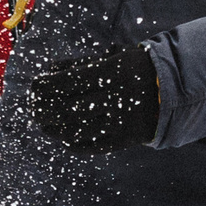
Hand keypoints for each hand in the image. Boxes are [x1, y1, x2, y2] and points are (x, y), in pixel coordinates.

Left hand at [27, 44, 160, 152]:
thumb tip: (49, 71)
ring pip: (78, 131)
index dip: (48, 86)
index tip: (35, 86)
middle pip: (69, 109)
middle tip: (34, 108)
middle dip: (46, 110)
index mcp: (113, 73)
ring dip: (55, 129)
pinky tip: (63, 136)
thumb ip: (80, 64)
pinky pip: (92, 146)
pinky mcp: (124, 140)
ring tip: (44, 124)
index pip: (69, 82)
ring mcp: (120, 122)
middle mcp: (117, 99)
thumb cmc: (132, 70)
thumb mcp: (111, 59)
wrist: (171, 93)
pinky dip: (73, 142)